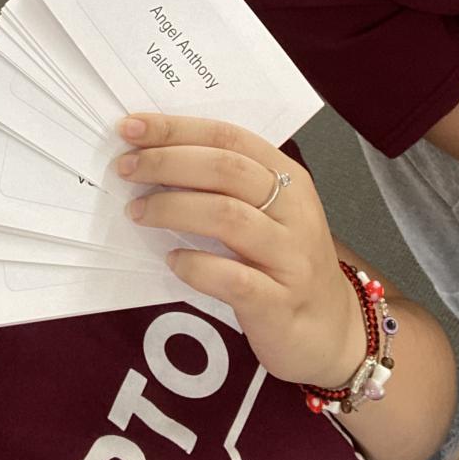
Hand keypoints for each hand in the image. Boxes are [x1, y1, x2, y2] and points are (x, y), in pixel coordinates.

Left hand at [116, 114, 363, 388]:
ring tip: (138, 212)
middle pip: (226, 169)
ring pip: (228, 216)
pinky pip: (233, 278)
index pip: (229, 137)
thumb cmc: (285, 262)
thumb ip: (225, 184)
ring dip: (173, 209)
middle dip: (167, 163)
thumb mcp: (267, 212)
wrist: (332, 331)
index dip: (177, 129)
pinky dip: (196, 265)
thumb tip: (153, 157)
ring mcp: (291, 257)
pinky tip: (172, 260)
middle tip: (126, 168)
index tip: (130, 128)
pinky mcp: (280, 303)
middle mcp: (294, 210)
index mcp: (288, 177)